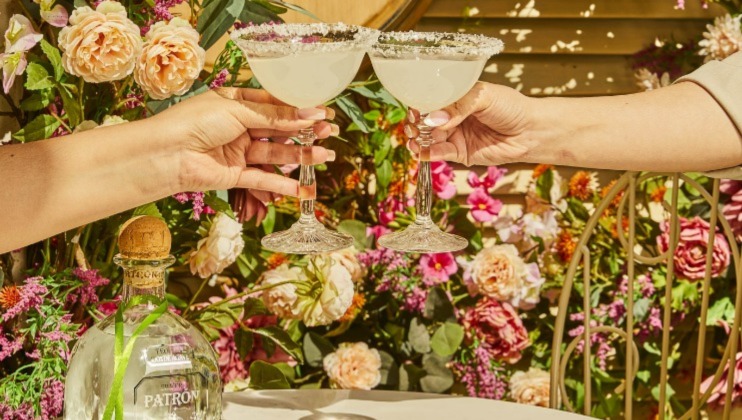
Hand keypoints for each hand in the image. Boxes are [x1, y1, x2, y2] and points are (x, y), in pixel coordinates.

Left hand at [150, 87, 336, 195]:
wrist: (165, 153)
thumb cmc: (195, 122)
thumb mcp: (238, 110)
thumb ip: (274, 116)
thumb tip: (308, 113)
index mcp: (236, 103)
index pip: (274, 105)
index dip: (299, 110)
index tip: (322, 112)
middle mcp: (239, 127)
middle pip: (279, 130)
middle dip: (305, 133)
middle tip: (330, 134)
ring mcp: (238, 153)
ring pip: (275, 155)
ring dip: (300, 157)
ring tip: (324, 157)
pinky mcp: (234, 176)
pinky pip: (262, 180)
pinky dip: (282, 185)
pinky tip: (303, 188)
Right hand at [406, 82, 534, 165]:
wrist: (531, 131)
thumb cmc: (511, 107)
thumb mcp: (483, 97)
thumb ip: (458, 106)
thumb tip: (434, 119)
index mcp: (455, 98)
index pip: (429, 100)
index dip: (419, 105)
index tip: (414, 110)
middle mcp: (452, 117)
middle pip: (424, 121)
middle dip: (415, 125)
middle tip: (413, 127)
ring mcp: (454, 135)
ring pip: (428, 139)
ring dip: (418, 140)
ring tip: (415, 141)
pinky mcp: (460, 153)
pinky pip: (440, 154)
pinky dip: (430, 153)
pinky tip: (425, 151)